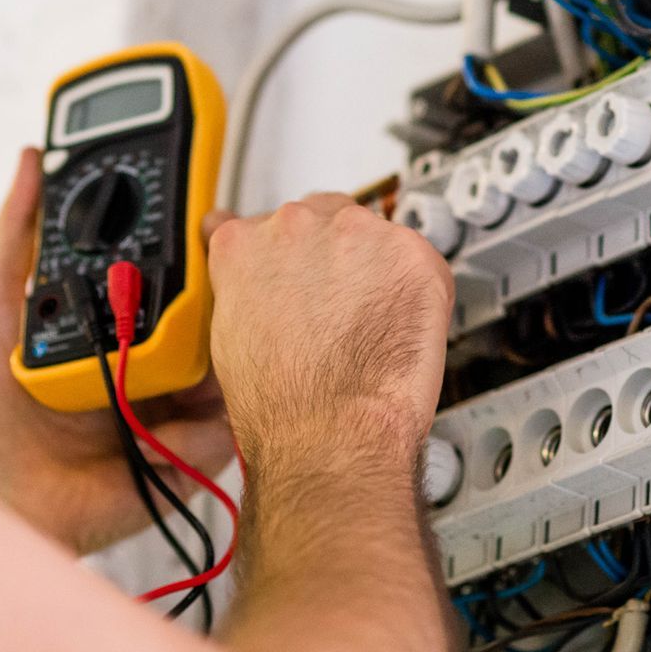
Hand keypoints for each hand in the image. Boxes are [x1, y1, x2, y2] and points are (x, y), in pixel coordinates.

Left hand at [0, 149, 233, 555]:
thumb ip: (16, 230)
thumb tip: (32, 158)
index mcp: (114, 323)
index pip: (172, 277)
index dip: (193, 254)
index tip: (205, 227)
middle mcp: (149, 360)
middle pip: (214, 316)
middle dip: (220, 302)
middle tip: (211, 292)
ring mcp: (173, 406)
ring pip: (230, 366)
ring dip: (216, 362)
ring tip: (180, 370)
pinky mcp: (189, 453)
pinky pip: (225, 426)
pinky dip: (200, 423)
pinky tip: (158, 430)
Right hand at [206, 193, 454, 470]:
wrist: (328, 431)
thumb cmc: (280, 402)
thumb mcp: (231, 336)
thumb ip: (248, 290)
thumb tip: (266, 290)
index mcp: (242, 243)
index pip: (262, 225)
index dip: (288, 257)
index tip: (297, 274)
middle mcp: (295, 223)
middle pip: (323, 220)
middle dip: (333, 260)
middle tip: (339, 310)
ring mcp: (355, 232)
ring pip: (372, 237)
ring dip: (375, 271)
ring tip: (372, 326)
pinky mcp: (409, 252)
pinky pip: (419, 261)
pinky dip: (418, 290)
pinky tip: (401, 327)